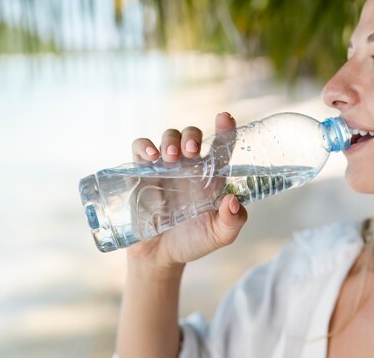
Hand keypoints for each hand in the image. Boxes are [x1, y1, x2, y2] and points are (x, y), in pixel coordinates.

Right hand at [126, 112, 247, 268]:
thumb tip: (232, 199)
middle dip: (192, 135)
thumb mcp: (220, 235)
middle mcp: (189, 166)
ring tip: (170, 157)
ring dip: (170, 140)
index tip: (225, 117)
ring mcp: (165, 167)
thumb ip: (233, 220)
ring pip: (168, 137)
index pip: (222, 145)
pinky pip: (140, 149)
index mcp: (211, 175)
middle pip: (192, 135)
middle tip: (192, 150)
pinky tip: (150, 156)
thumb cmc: (194, 241)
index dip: (225, 128)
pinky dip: (143, 145)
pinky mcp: (141, 173)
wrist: (160, 256)